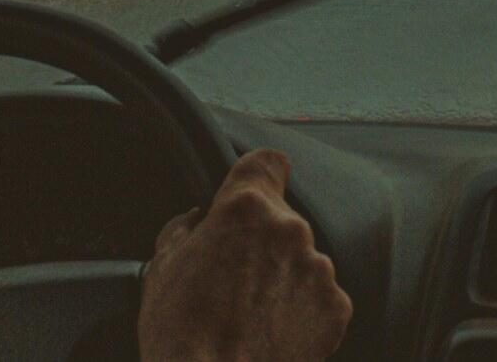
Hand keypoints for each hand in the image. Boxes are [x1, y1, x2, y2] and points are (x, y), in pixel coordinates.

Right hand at [139, 149, 350, 361]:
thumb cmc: (180, 334)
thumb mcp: (161, 270)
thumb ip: (185, 231)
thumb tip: (199, 222)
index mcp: (247, 208)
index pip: (267, 163)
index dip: (256, 178)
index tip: (248, 199)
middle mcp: (291, 229)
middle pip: (281, 220)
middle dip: (262, 243)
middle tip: (233, 281)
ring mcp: (318, 268)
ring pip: (301, 260)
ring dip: (283, 278)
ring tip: (251, 316)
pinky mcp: (335, 307)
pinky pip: (320, 297)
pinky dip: (302, 312)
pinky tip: (273, 334)